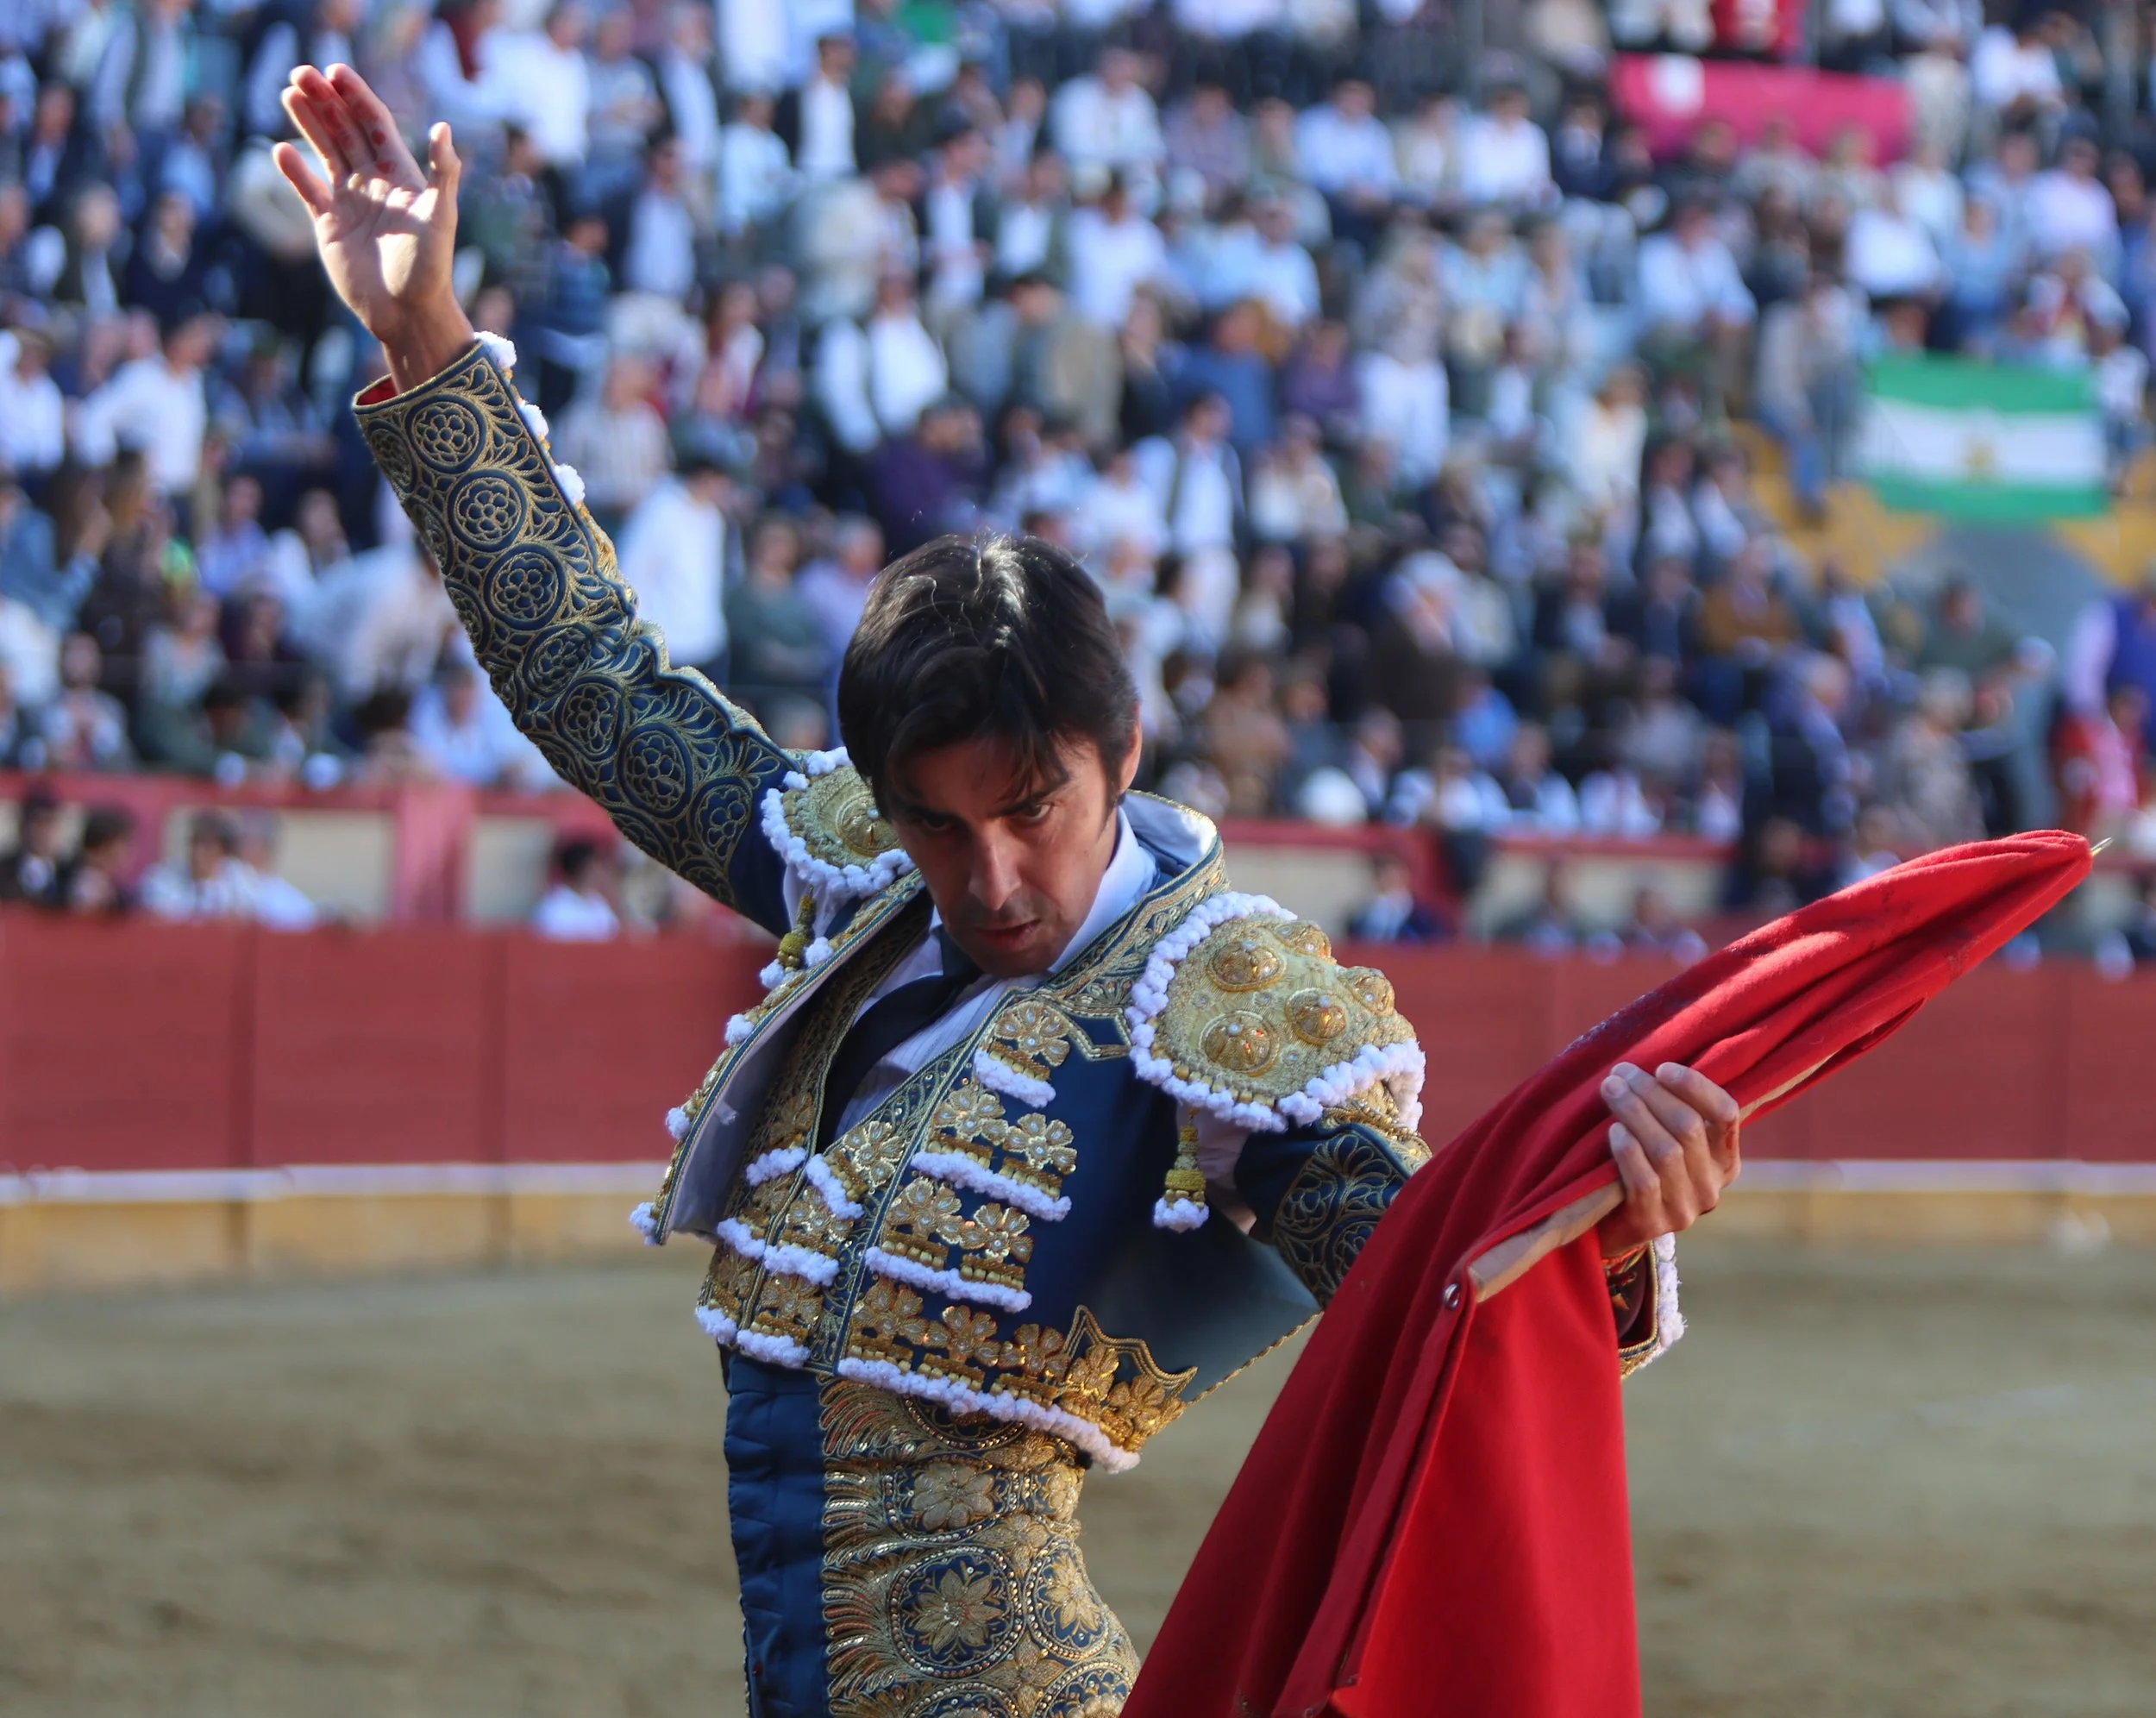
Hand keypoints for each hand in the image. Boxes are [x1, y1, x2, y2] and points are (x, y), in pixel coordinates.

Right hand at [274, 63, 473, 392]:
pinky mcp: (329, 226)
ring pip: (325, 152)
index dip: (356, 97)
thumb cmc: (429, 267)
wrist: (407, 314)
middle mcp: (374, 184)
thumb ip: (443, 172)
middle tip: (300, 71)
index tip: (336, 70)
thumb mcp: (440, 217)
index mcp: (400, 176)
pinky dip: (294, 172)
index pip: (374, 124)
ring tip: (289, 92)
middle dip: (325, 101)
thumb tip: (442, 128)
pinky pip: (308, 191)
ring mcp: (350, 202)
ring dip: (308, 123)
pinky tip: (279, 150)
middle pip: (345, 131)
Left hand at [1597, 1062, 1739, 1257]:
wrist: (1616, 1225)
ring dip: (1635, 1113)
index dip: (1696, 1086)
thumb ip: (1673, 1110)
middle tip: (1620, 1073)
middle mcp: (1712, 1185)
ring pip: (1665, 1150)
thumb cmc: (1644, 1166)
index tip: (1662, 1068)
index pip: (1726, 1113)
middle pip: (1688, 1126)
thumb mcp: (1670, 1141)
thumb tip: (1650, 1064)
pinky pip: (1643, 1180)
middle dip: (1651, 1093)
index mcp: (1726, 1159)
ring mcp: (1684, 1208)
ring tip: (1610, 1090)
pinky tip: (1613, 1130)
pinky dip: (1628, 1151)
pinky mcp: (1653, 1222)